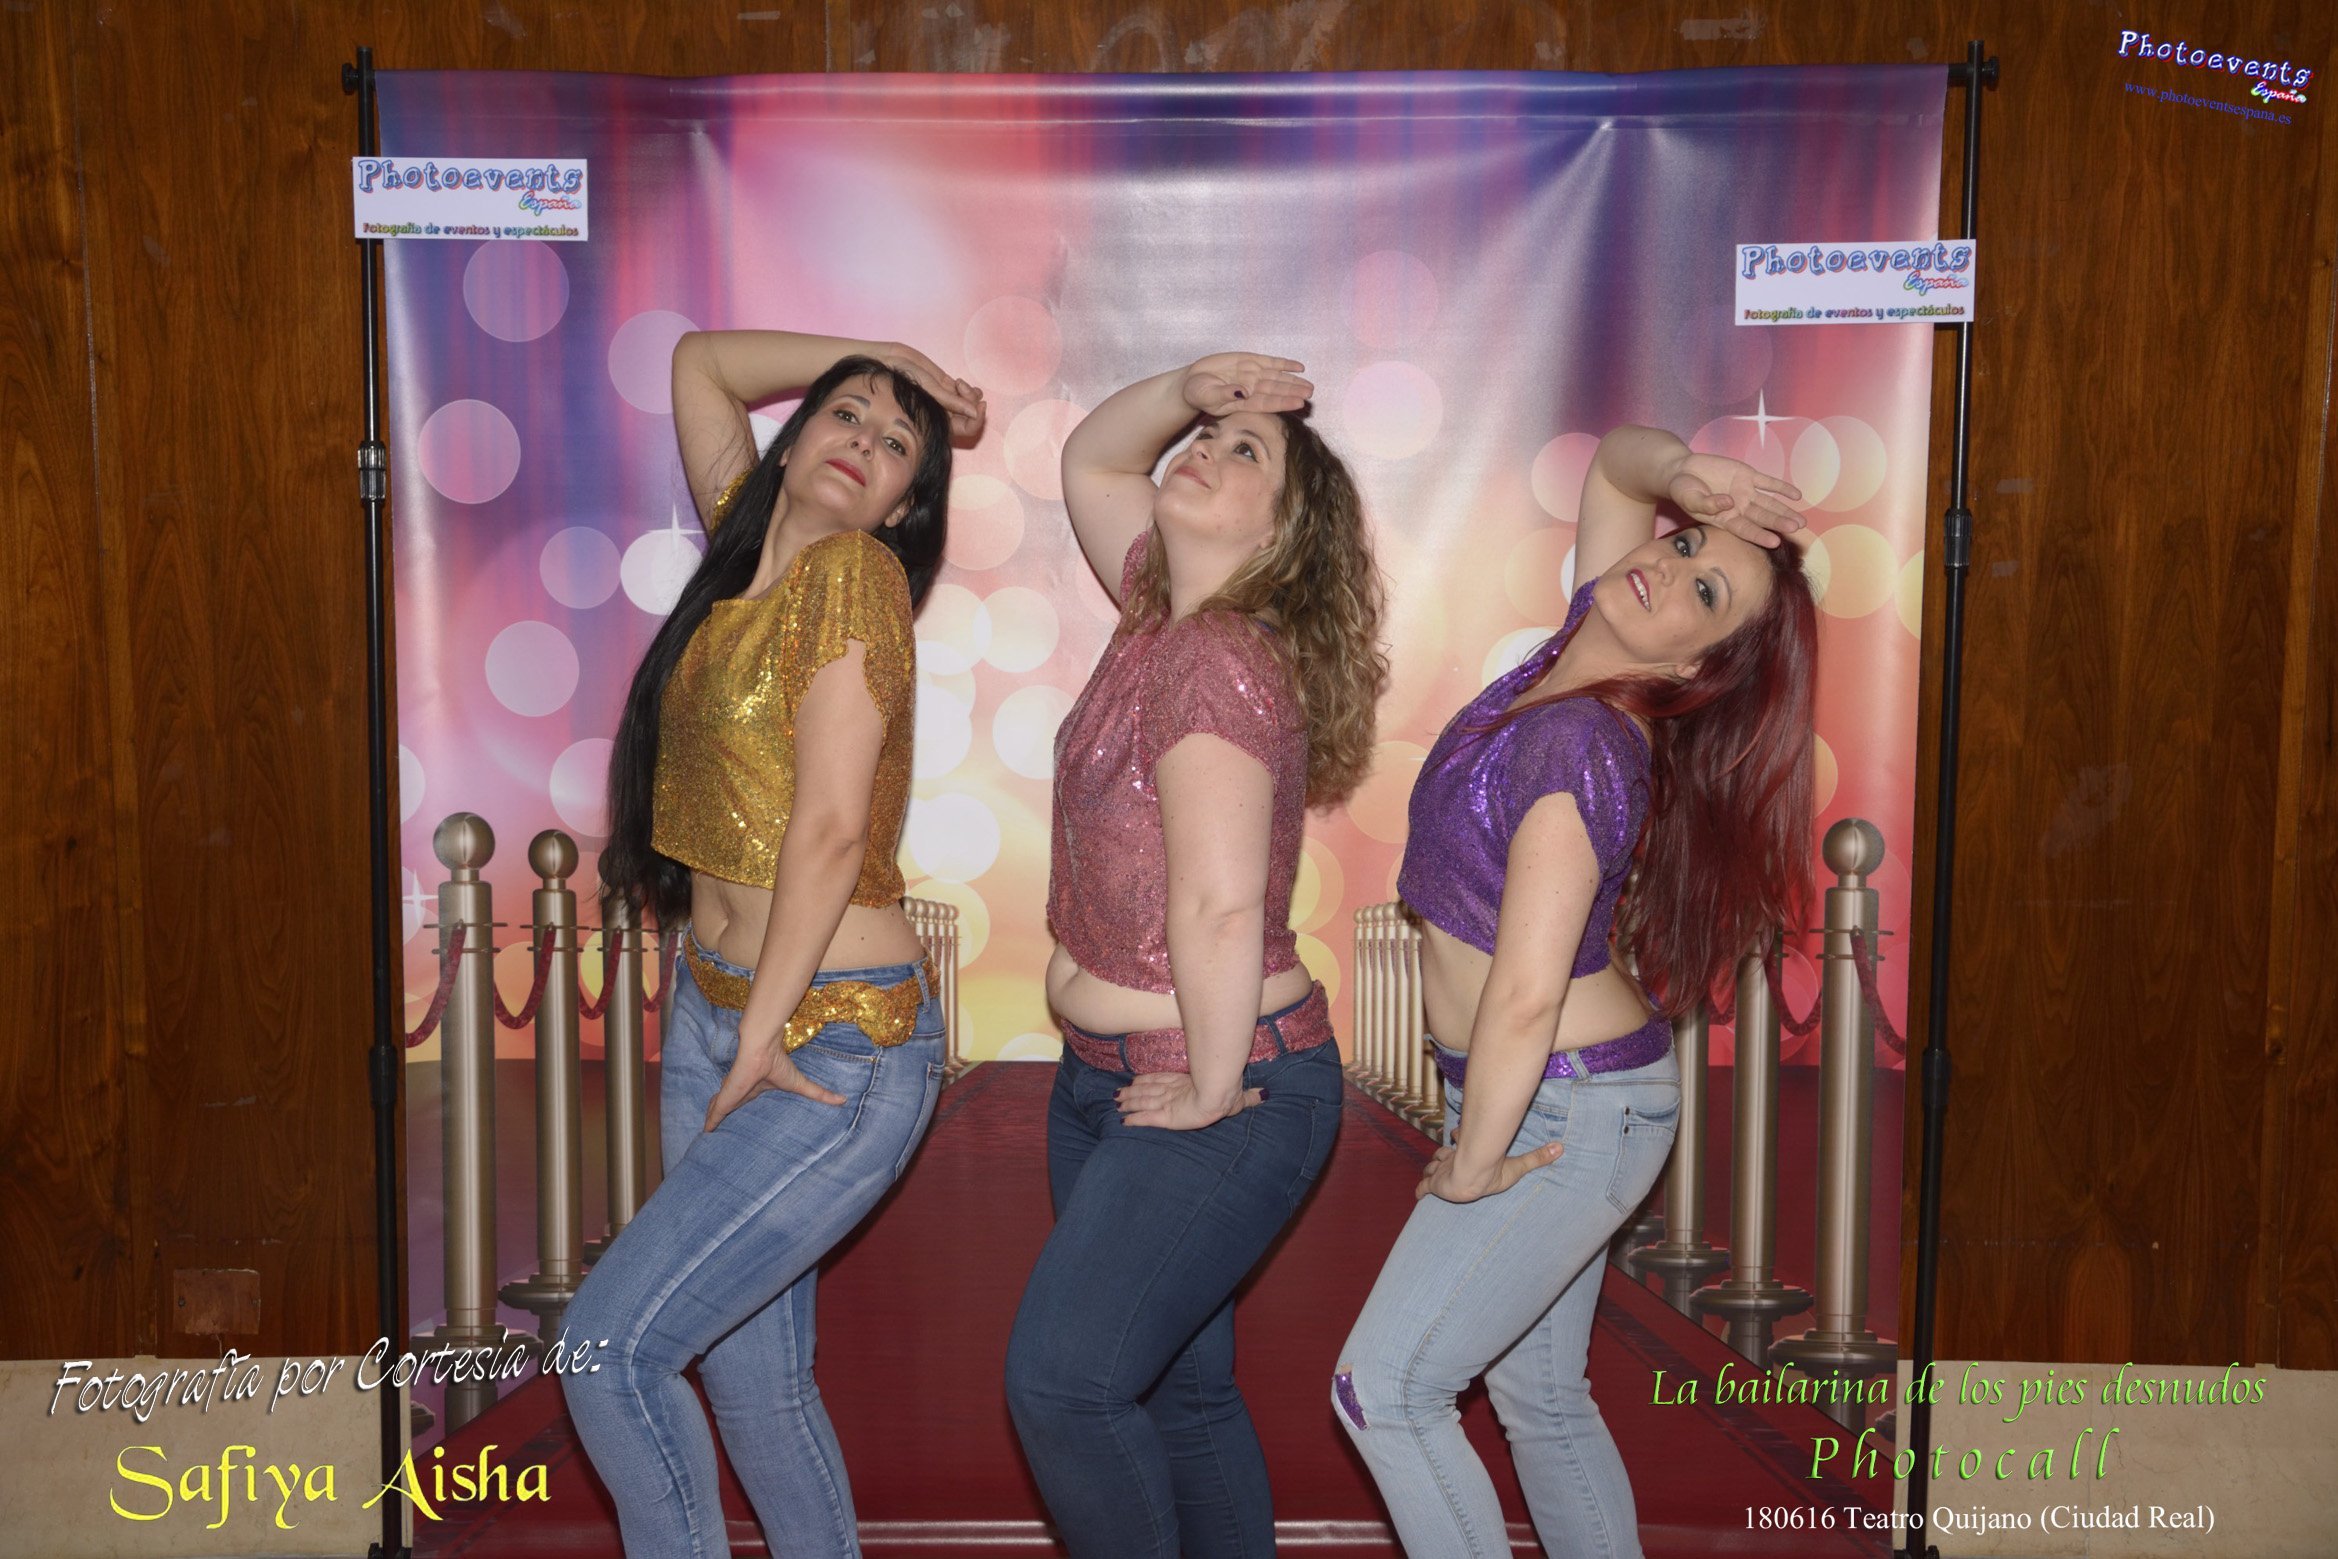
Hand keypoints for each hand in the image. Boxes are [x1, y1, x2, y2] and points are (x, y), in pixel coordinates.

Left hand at [704, 1033, 846, 1131]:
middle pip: (729, 1103)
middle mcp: (740, 1090)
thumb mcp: (800, 1085)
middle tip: (718, 1126)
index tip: (740, 1114)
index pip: (745, 1098)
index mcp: (755, 1087)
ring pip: (718, 1107)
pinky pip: (714, 1113)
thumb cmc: (778, 1064)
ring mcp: (731, 1094)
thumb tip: (843, 1100)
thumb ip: (820, 1093)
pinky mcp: (725, 1098)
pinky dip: (710, 1121)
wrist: (760, 1050)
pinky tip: (706, 1130)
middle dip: (722, 1112)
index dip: (742, 1104)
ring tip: (709, 1128)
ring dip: (713, 1115)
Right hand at [878, 341, 986, 441]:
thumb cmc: (898, 379)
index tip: (980, 405)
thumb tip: (976, 412)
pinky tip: (960, 383)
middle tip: (962, 387)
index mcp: (938, 422)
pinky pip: (961, 393)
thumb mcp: (926, 390)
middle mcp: (943, 414)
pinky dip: (967, 389)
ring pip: (968, 403)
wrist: (882, 364)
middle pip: (971, 416)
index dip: (978, 419)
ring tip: (960, 384)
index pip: (968, 429)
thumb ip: (951, 401)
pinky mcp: (943, 388)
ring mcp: (944, 401)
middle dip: (974, 403)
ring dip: (971, 395)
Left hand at [1116, 1071, 1262, 1130]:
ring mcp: (1168, 1103)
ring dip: (1129, 1102)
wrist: (1220, 1095)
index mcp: (1188, 1085)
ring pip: (1143, 1101)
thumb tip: (1267, 1094)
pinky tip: (1124, 1121)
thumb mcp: (1242, 1098)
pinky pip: (1146, 1118)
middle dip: (1133, 1092)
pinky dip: (1134, 1119)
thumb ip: (1251, 1098)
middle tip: (1118, 1094)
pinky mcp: (1165, 1117)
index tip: (1136, 1080)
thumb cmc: (1230, 1094)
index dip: (1148, 1081)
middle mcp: (1174, 1092)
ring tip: (1117, 1102)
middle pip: (1148, 1091)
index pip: (1163, 1081)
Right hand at [1180, 353, 1312, 417]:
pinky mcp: (1250, 361)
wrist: (1193, 381)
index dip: (1284, 403)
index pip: (1268, 403)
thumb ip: (1225, 394)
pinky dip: (1285, 364)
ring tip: (1309, 385)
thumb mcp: (1208, 395)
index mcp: (1244, 402)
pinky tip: (1300, 367)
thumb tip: (1242, 391)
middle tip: (1310, 393)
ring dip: (1294, 381)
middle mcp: (1252, 389)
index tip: (1299, 403)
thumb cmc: (1199, 394)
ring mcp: (1253, 375)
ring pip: (1277, 378)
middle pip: (1277, 390)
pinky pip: (1271, 362)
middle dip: (1294, 391)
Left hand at [1415, 1139, 1562, 1202]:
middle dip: (1443, 1156)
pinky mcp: (1434, 1185)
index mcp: (1468, 1152)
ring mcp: (1441, 1171)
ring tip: (1434, 1174)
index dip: (1458, 1137)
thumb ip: (1537, 1158)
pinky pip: (1423, 1188)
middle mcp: (1453, 1159)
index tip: (1456, 1134)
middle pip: (1442, 1153)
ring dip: (1432, 1170)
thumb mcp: (1517, 1166)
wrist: (1471, 1177)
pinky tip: (1419, 1195)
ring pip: (1431, 1167)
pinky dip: (1421, 1191)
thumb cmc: (1492, 1171)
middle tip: (1445, 1158)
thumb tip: (1561, 1148)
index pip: (1459, 1139)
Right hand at [1665, 452, 1804, 547]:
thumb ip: (1707, 503)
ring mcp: (1745, 492)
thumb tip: (1729, 502)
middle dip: (1779, 523)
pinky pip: (1768, 482)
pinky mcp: (1748, 475)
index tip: (1775, 542)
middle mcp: (1739, 508)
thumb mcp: (1689, 498)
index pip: (1745, 529)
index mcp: (1724, 519)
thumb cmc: (1682, 490)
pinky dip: (1782, 488)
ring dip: (1785, 510)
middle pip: (1762, 517)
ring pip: (1769, 503)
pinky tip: (1796, 495)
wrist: (1682, 470)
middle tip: (1796, 528)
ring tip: (1801, 521)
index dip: (1760, 535)